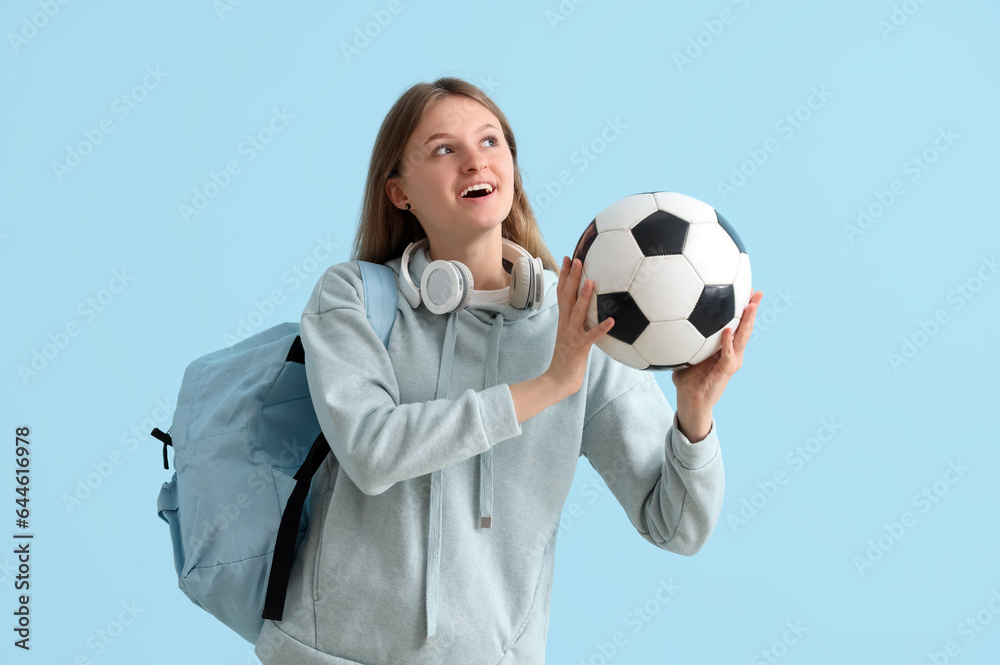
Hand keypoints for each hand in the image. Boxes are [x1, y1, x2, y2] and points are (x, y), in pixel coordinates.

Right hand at [544, 256, 614, 396]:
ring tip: (592, 281)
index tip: (568, 258)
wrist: (558, 379)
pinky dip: (602, 328)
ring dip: (584, 297)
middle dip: (572, 278)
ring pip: (578, 312)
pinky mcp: (580, 348)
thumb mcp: (570, 335)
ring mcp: (572, 335)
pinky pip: (592, 336)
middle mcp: (565, 324)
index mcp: (563, 320)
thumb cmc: (567, 359)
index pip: (562, 293)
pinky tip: (612, 320)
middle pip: (567, 297)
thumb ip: (578, 321)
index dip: (565, 276)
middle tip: (578, 259)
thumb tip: (591, 309)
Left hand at [672, 291, 763, 411]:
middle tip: (758, 292)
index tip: (746, 289)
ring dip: (748, 321)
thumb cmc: (687, 378)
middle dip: (752, 309)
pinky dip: (728, 342)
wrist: (690, 400)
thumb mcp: (684, 354)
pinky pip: (728, 354)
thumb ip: (681, 339)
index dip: (742, 308)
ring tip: (752, 305)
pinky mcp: (726, 371)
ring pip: (743, 338)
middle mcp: (732, 352)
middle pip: (746, 327)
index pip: (736, 323)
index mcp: (724, 347)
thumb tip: (667, 321)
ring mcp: (731, 361)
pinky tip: (728, 330)